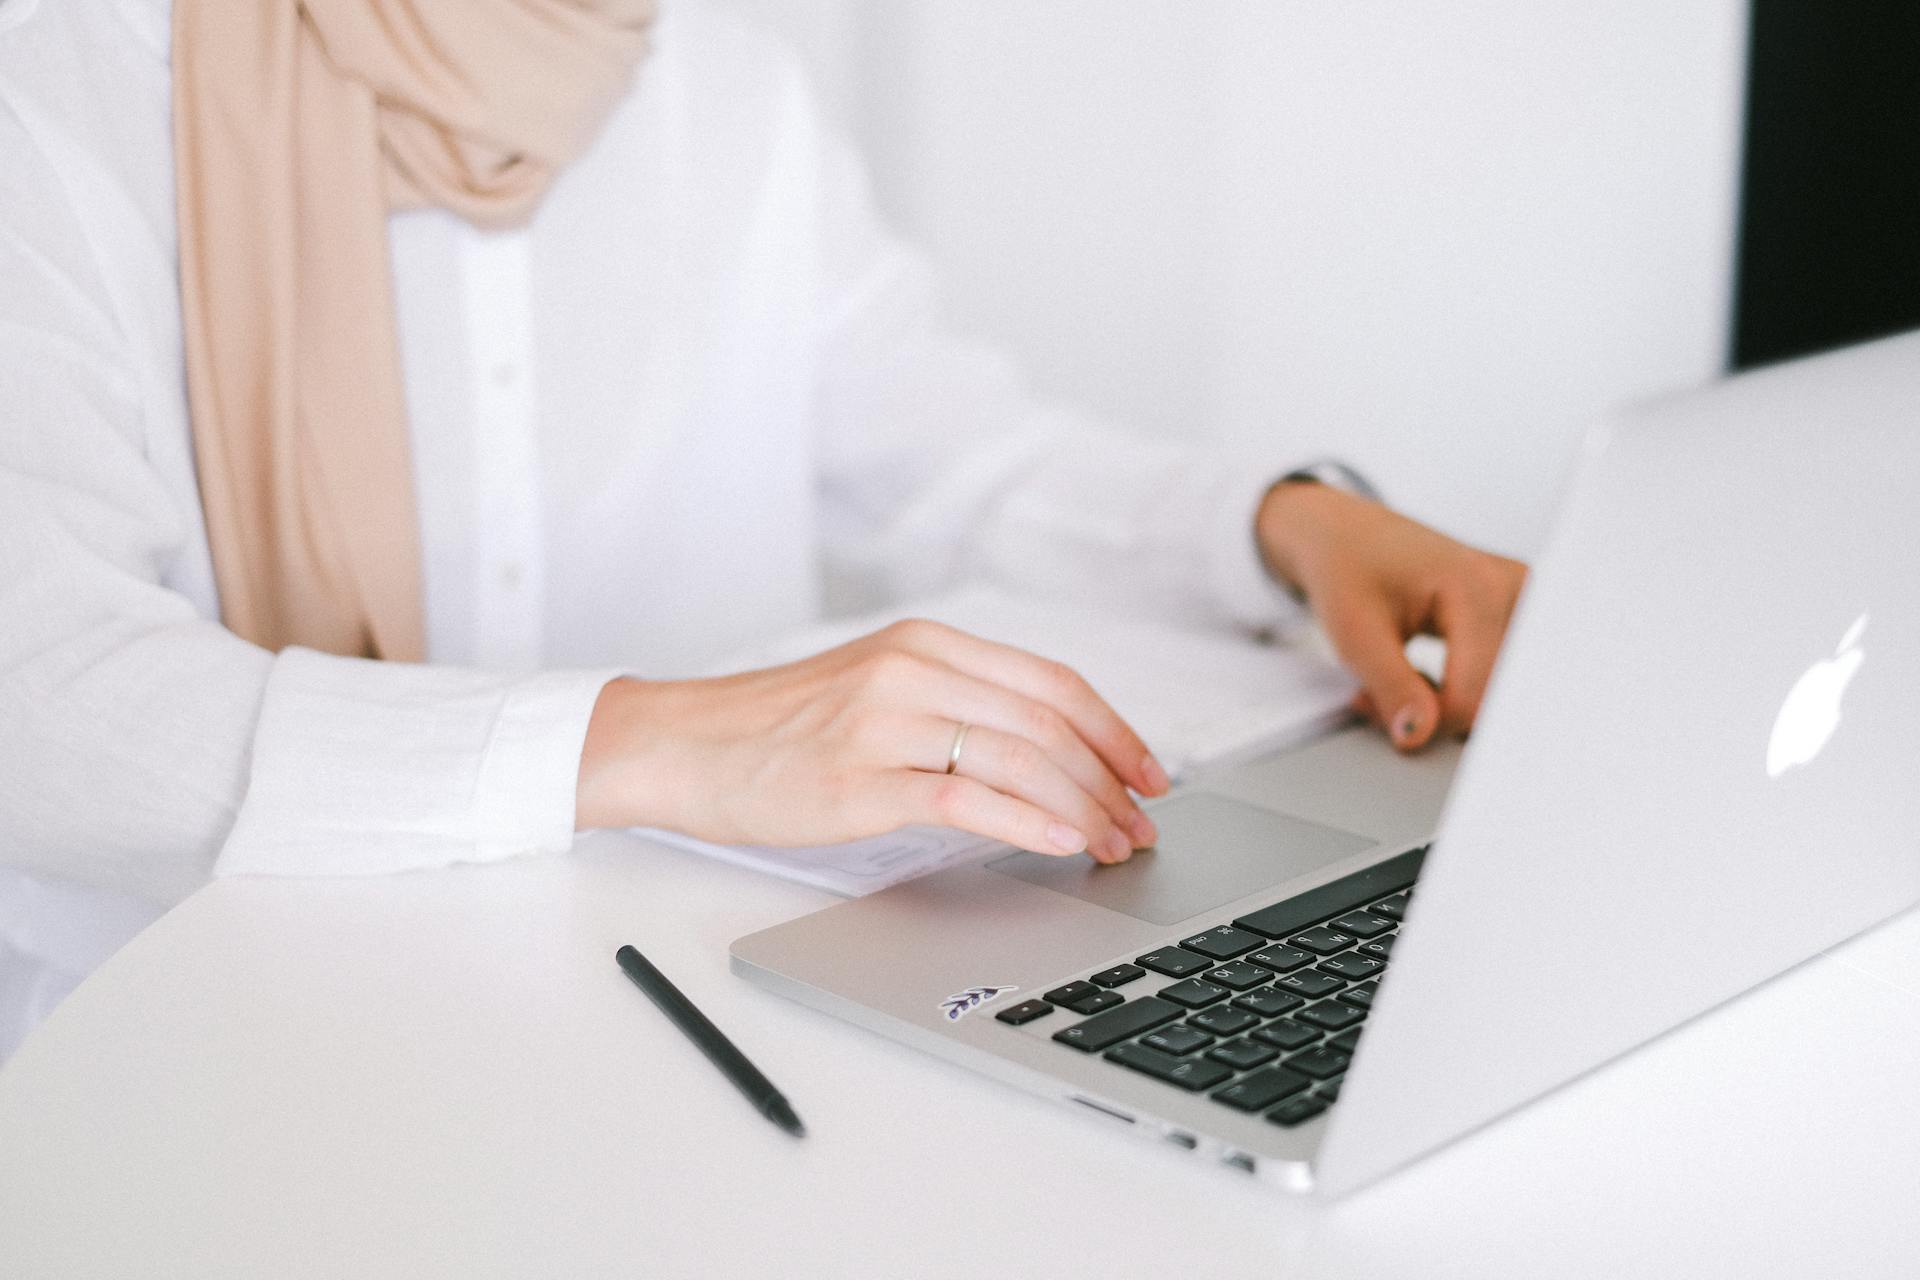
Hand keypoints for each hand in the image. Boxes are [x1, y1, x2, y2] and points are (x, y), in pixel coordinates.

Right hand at [575, 619, 1169, 861]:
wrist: (683, 745)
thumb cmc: (777, 729)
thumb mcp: (875, 688)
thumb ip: (954, 704)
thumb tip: (1047, 756)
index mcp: (927, 643)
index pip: (1053, 682)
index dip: (1116, 731)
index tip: (1150, 775)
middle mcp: (913, 670)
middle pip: (1049, 722)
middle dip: (1111, 780)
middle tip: (1141, 825)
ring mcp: (885, 721)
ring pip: (1019, 758)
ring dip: (1082, 808)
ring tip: (1111, 846)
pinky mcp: (859, 777)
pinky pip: (965, 799)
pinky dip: (1027, 824)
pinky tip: (1059, 845)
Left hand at [1256, 481, 1527, 750]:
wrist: (1348, 537)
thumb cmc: (1347, 570)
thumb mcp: (1354, 634)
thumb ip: (1392, 688)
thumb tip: (1418, 737)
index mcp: (1479, 588)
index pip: (1472, 696)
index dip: (1424, 722)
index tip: (1373, 708)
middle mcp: (1515, 590)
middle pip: (1491, 699)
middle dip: (1435, 715)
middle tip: (1381, 700)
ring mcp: (1523, 602)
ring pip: (1497, 694)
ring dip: (1448, 707)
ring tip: (1401, 683)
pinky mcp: (1518, 616)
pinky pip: (1499, 679)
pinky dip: (1459, 693)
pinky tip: (1423, 680)